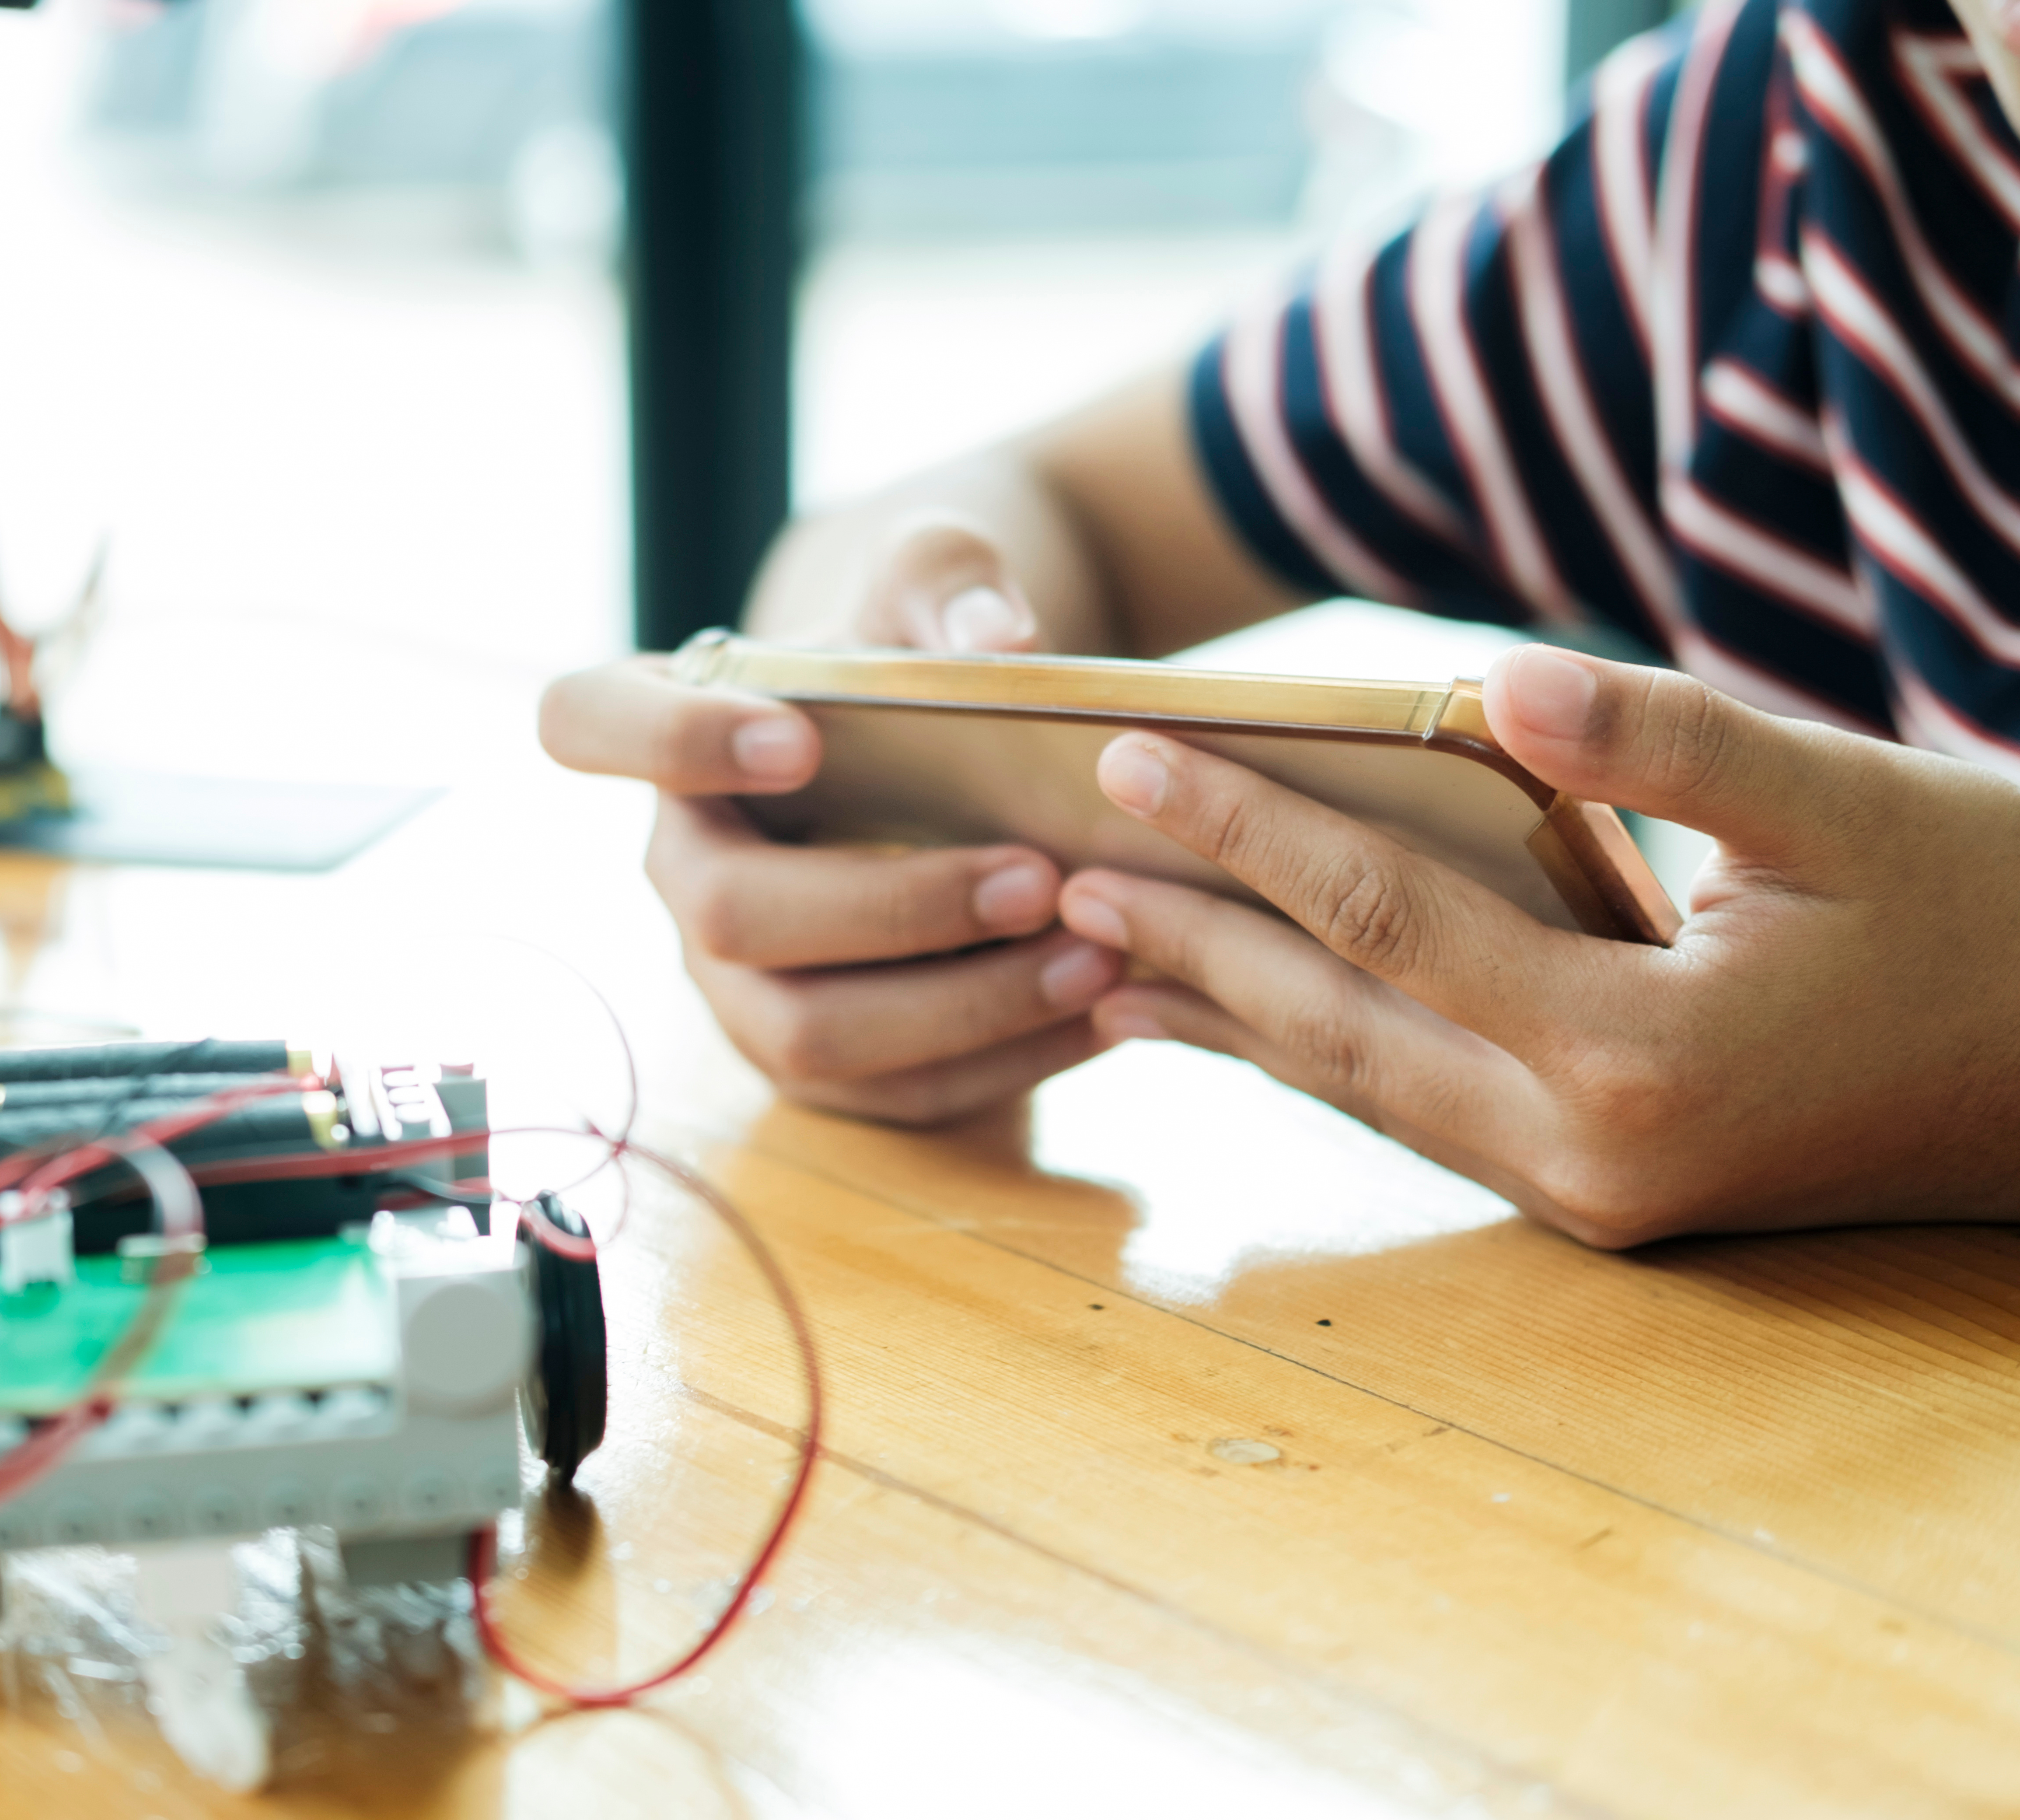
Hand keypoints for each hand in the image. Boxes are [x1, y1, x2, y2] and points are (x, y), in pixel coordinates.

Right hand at [539, 519, 1123, 1122]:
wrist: (953, 759)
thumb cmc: (912, 663)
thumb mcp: (932, 584)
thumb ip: (949, 578)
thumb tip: (996, 639)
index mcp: (666, 729)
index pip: (584, 724)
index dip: (667, 742)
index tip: (795, 740)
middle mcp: (681, 867)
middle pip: (731, 914)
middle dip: (891, 909)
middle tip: (1036, 876)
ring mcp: (735, 978)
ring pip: (810, 1032)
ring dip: (962, 1006)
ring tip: (1095, 953)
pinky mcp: (815, 1057)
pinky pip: (892, 1093)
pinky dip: (1005, 1064)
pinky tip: (1102, 1011)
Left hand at [1056, 645, 2019, 1244]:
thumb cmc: (1991, 913)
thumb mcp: (1843, 798)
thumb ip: (1661, 742)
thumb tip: (1490, 687)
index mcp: (1640, 1057)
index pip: (1384, 914)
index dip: (1244, 827)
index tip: (1124, 757)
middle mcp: (1595, 1155)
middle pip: (1337, 1021)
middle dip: (1191, 942)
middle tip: (1056, 870)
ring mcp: (1596, 1197)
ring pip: (1362, 1085)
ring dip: (1228, 1018)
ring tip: (1097, 958)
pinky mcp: (1607, 1196)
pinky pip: (1422, 1113)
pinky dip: (1321, 1056)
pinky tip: (1240, 1024)